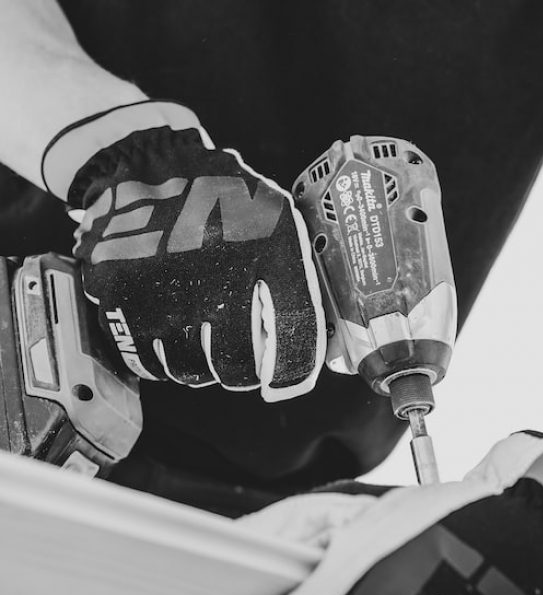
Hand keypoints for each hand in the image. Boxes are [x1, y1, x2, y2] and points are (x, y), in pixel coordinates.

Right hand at [42, 101, 324, 400]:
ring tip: (204, 348)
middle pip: (237, 365)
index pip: (291, 335)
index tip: (286, 380)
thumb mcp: (275, 218)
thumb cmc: (220, 196)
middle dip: (243, 373)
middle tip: (241, 364)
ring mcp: (167, 296)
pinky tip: (171, 341)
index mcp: (268, 255)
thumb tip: (320, 333)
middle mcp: (218, 282)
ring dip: (203, 369)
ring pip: (192, 370)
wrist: (144, 166)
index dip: (293, 370)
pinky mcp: (122, 304)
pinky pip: (148, 361)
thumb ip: (297, 272)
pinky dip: (163, 362)